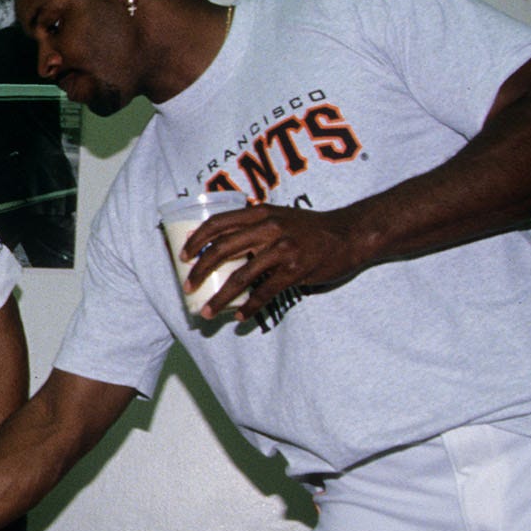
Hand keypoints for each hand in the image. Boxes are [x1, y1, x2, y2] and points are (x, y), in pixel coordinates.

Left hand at [185, 202, 366, 320]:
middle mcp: (268, 228)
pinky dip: (249, 307)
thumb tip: (221, 245)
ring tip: (206, 312)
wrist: (348, 235)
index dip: (196, 239)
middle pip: (221, 250)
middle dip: (199, 270)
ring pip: (240, 277)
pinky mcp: (295, 270)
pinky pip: (265, 293)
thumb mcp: (279, 217)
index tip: (182, 255)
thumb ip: (254, 226)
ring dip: (220, 297)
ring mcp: (282, 249)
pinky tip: (239, 317)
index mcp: (260, 213)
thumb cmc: (310, 228)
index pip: (218, 223)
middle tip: (187, 287)